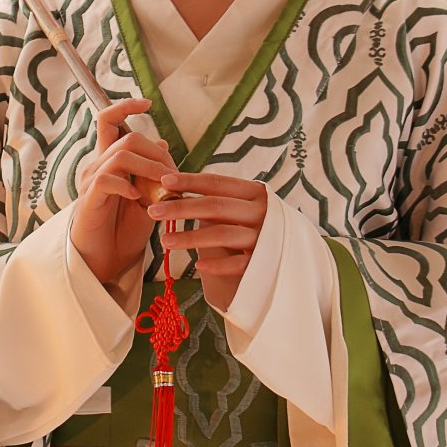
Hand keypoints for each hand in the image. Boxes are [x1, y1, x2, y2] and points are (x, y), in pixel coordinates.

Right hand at [70, 96, 175, 288]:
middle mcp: (96, 167)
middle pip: (126, 137)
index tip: (147, 104)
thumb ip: (152, 171)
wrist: (106, 262)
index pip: (108, 120)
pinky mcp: (90, 200)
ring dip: (151, 168)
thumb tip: (163, 141)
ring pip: (122, 155)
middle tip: (173, 176)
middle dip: (157, 152)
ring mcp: (91, 183)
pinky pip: (108, 180)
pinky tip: (141, 200)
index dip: (126, 106)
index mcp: (109, 162)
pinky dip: (129, 186)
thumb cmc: (124, 231)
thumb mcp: (147, 197)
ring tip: (165, 187)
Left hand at [147, 172, 268, 310]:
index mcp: (255, 193)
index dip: (190, 181)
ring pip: (223, 234)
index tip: (164, 181)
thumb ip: (215, 198)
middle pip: (215, 207)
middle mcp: (262, 212)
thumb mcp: (240, 207)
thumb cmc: (255, 226)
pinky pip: (237, 264)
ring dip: (191, 237)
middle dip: (181, 208)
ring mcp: (265, 237)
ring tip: (164, 241)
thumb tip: (172, 186)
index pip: (217, 183)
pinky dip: (217, 264)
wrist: (293, 256)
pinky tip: (197, 265)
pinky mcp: (265, 263)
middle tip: (153, 211)